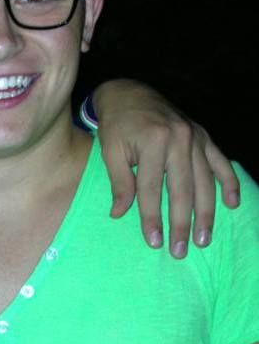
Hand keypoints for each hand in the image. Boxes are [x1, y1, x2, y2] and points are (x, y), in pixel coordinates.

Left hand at [92, 79, 239, 258]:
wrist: (128, 93)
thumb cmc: (116, 124)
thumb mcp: (110, 151)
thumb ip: (119, 182)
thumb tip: (120, 214)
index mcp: (153, 140)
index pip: (152, 188)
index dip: (152, 217)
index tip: (154, 242)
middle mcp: (179, 138)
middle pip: (182, 189)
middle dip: (182, 223)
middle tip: (180, 251)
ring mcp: (194, 135)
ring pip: (205, 181)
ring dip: (206, 212)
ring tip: (203, 239)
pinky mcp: (202, 134)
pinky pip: (220, 161)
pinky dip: (229, 182)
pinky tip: (232, 203)